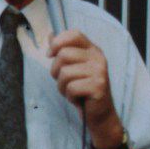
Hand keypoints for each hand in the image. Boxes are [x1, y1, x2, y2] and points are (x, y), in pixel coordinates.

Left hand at [48, 29, 121, 147]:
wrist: (99, 114)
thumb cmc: (83, 90)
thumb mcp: (72, 68)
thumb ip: (63, 51)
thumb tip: (50, 35)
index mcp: (92, 50)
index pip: (74, 34)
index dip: (58, 42)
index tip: (50, 55)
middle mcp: (98, 57)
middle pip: (63, 54)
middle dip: (56, 71)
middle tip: (64, 82)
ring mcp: (100, 71)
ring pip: (65, 73)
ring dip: (62, 86)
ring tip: (72, 91)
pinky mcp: (98, 86)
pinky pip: (71, 88)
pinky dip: (69, 96)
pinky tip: (78, 99)